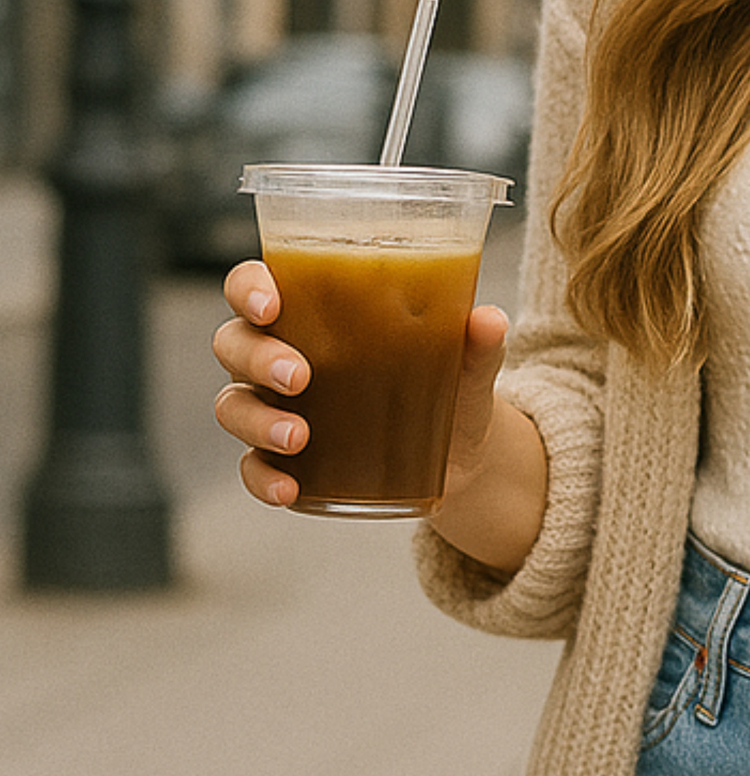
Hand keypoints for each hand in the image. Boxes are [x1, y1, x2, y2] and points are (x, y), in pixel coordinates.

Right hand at [211, 259, 510, 508]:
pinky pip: (253, 467)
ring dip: (256, 420)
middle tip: (299, 376)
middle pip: (235, 343)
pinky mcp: (288, 459)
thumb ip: (476, 345)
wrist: (460, 455)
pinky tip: (290, 490)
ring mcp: (277, 407)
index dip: (248, 289)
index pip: (255, 285)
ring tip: (298, 436)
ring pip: (233, 404)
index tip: (271, 305)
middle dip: (256, 357)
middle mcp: (282, 354)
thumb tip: (490, 320)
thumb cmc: (449, 386)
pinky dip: (263, 478)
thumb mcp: (466, 369)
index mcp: (313, 312)